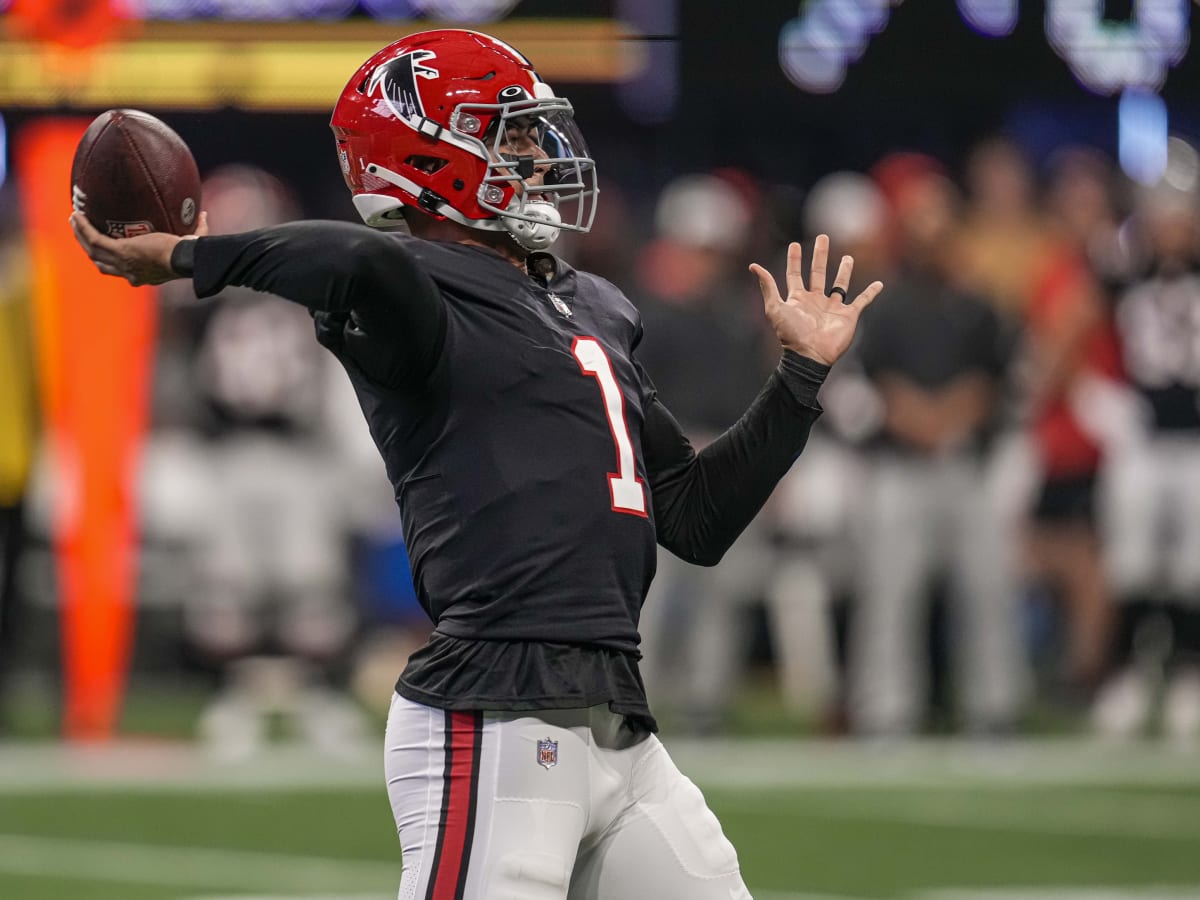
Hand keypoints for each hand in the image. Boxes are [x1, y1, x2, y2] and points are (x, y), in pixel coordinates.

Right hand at [69, 210, 208, 286]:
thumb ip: (198, 231)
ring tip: (74, 221)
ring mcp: (123, 264)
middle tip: (83, 235)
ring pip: (93, 251)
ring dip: (81, 236)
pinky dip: (84, 228)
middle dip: (91, 251)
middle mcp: (131, 274)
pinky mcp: (119, 252)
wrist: (185, 259)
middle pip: (103, 265)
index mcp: (145, 275)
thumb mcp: (193, 243)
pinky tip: (76, 215)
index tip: (112, 251)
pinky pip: (95, 238)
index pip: (125, 272)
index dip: (115, 263)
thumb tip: (203, 214)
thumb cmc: (192, 254)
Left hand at [749, 235, 881, 366]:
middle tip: (823, 238)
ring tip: (848, 257)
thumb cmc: (791, 334)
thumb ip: (767, 286)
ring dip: (844, 271)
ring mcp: (832, 308)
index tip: (795, 245)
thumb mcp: (775, 308)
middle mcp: (815, 301)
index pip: (795, 274)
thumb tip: (754, 266)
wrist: (810, 355)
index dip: (794, 260)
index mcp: (798, 299)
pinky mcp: (848, 316)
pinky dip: (871, 293)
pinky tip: (878, 284)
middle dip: (820, 256)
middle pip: (818, 273)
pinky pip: (862, 301)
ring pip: (839, 284)